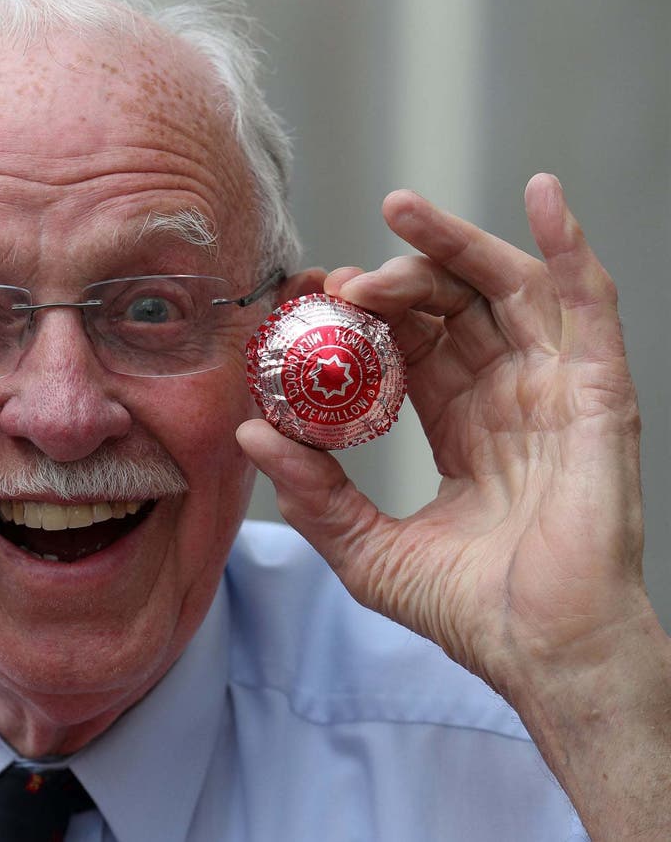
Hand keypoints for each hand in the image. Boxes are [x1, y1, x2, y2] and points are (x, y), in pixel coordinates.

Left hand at [237, 174, 648, 696]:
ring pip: (507, 288)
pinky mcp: (597, 394)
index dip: (365, 313)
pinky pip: (589, 305)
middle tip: (341, 277)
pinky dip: (569, 246)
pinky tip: (542, 196)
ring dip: (456, 245)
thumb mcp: (365, 548)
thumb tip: (251, 432)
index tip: (313, 295)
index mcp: (459, 424)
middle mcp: (506, 396)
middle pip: (452, 306)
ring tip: (400, 213)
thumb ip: (311, 492)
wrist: (540, 652)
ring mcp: (553, 390)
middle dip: (396, 277)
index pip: (408, 343)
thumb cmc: (469, 610)